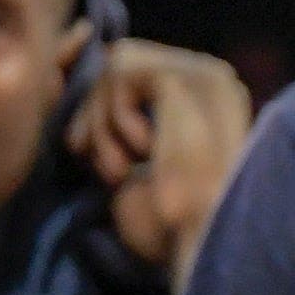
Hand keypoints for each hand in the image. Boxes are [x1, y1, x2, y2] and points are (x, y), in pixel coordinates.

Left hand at [64, 39, 252, 285]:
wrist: (199, 235)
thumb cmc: (170, 219)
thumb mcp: (135, 162)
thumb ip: (119, 124)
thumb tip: (81, 90)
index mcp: (209, 100)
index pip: (136, 70)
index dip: (98, 100)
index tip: (81, 145)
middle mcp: (213, 79)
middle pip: (121, 60)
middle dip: (94, 111)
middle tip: (90, 158)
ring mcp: (204, 75)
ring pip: (115, 64)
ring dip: (102, 118)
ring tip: (121, 165)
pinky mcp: (187, 78)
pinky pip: (120, 75)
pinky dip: (114, 118)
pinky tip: (144, 154)